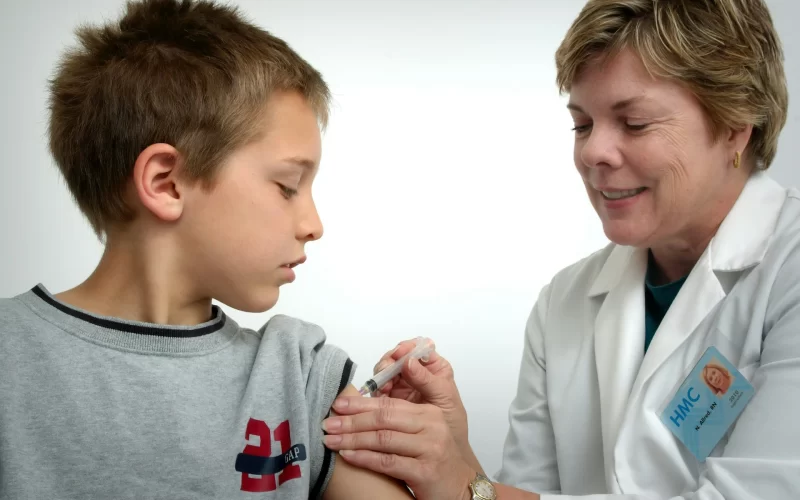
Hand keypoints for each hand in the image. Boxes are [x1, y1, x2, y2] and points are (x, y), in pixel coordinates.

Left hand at [322, 378, 474, 499]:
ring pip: (383, 439)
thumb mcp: (422, 432)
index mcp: (429, 412)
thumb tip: (360, 411)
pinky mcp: (425, 471)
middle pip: (384, 418)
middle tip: (328, 423)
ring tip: (332, 440)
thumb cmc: (436, 459)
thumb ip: (399, 419)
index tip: (338, 404)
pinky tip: (348, 455)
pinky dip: (364, 458)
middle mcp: (431, 426)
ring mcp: (430, 448)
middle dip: (352, 420)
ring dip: (352, 439)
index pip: (389, 403)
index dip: (361, 403)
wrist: (460, 487)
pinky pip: (387, 462)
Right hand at [372, 340, 469, 453]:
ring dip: (382, 375)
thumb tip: (409, 361)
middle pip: (397, 356)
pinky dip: (376, 389)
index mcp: (433, 368)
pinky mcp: (388, 398)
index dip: (408, 347)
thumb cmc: (451, 423)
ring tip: (384, 387)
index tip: (401, 353)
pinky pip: (378, 387)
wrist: (443, 453)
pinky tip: (379, 395)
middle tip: (387, 370)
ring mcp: (401, 385)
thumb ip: (429, 380)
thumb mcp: (445, 400)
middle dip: (390, 361)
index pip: (419, 347)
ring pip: (385, 370)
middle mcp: (415, 373)